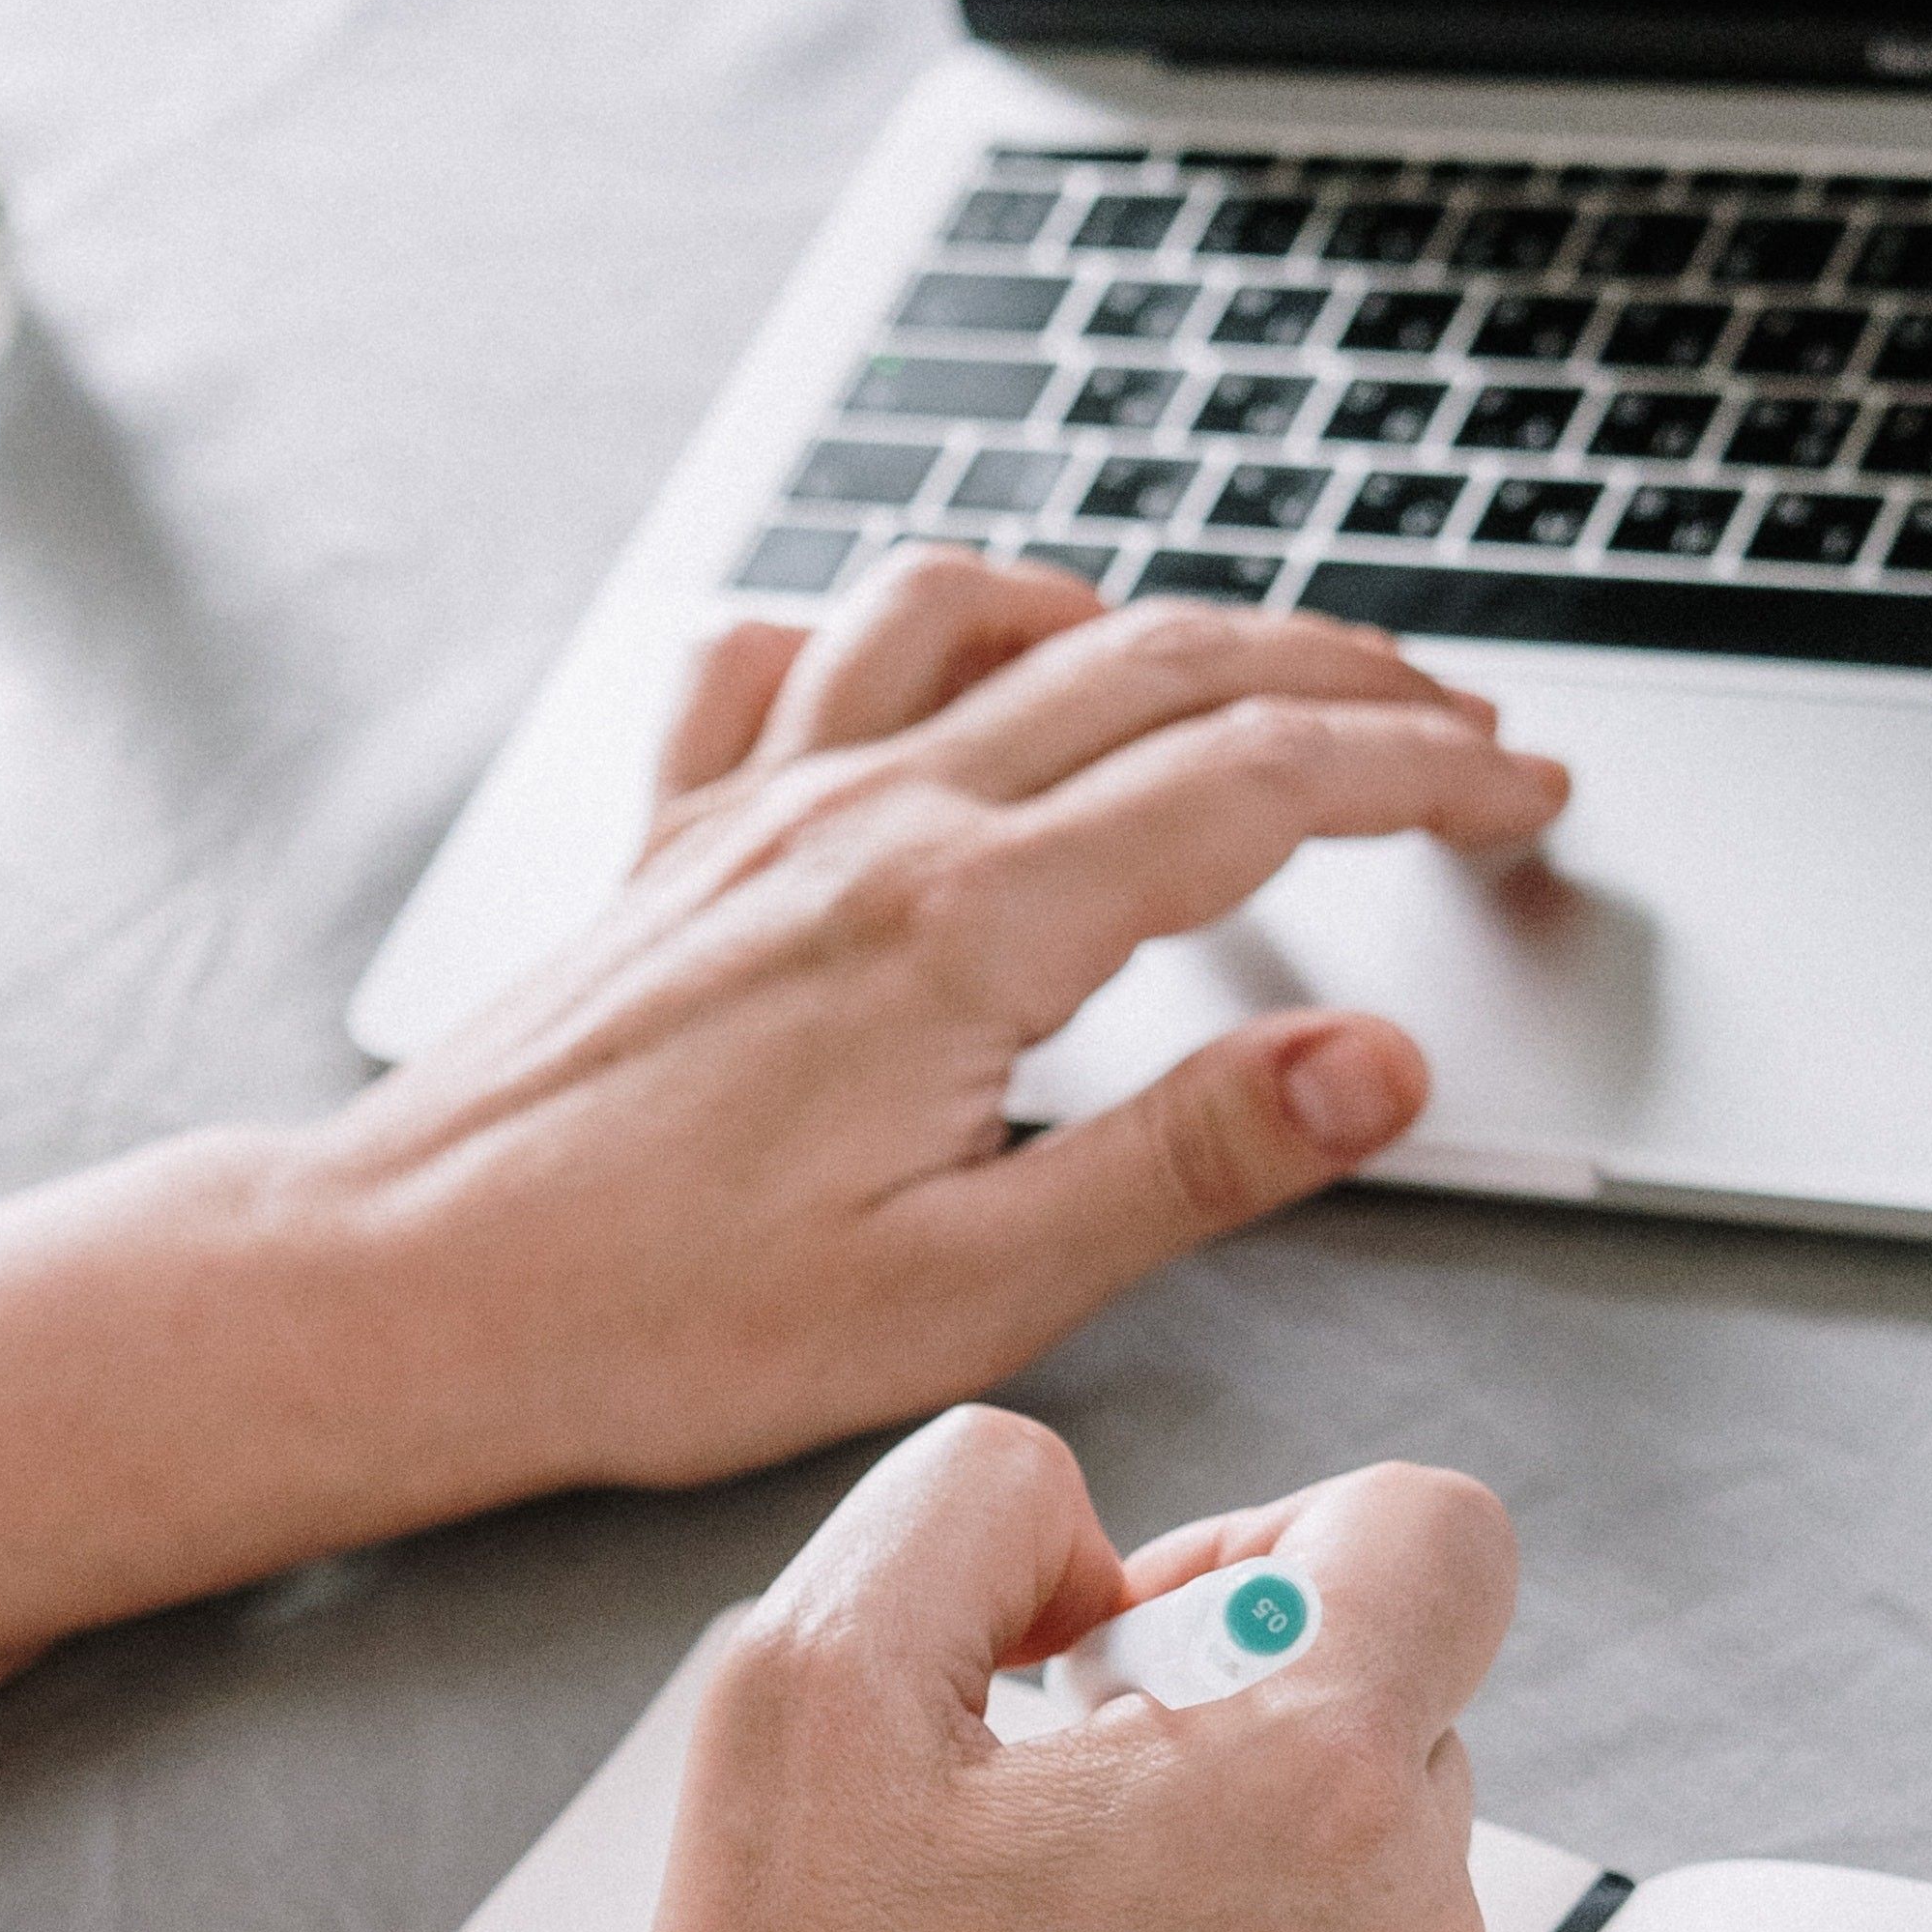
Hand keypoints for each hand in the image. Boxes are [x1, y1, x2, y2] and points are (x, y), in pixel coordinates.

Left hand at [298, 555, 1569, 1501]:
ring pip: (979, 616)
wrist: (408, 1289)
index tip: (1523, 794)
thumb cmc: (650, 1318)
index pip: (1259, 782)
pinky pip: (784, 655)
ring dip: (1134, 613)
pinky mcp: (671, 841)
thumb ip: (1185, 1160)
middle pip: (1156, 667)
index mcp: (962, 927)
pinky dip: (889, 626)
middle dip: (1340, 679)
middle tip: (1457, 733)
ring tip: (1234, 668)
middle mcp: (862, 822)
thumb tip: (1375, 1063)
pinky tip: (929, 668)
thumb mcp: (964, 1292)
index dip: (1424, 772)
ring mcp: (754, 809)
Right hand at [583, 1405, 1504, 1931]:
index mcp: (1301, 1781)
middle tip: (1028, 1827)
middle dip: (1219, 1725)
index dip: (1271, 1541)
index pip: (1435, 1534)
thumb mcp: (795, 1683)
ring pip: (1373, 1887)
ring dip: (1232, 1884)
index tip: (1135, 1641)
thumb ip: (969, 1507)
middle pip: (1388, 1711)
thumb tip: (1087, 1545)